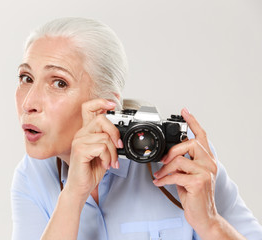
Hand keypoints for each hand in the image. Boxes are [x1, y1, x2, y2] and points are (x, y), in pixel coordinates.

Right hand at [64, 99, 122, 201]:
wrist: (81, 187)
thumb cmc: (90, 170)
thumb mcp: (103, 152)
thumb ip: (107, 140)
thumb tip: (118, 134)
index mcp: (86, 132)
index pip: (88, 108)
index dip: (100, 102)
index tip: (112, 103)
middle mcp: (80, 134)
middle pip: (101, 120)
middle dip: (114, 133)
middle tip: (117, 146)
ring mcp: (78, 141)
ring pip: (104, 137)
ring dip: (112, 152)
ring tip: (109, 161)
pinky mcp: (79, 150)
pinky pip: (101, 147)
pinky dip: (107, 157)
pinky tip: (103, 164)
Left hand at [153, 108, 218, 233]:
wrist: (203, 216)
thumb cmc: (194, 195)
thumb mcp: (189, 175)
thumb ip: (183, 163)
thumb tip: (167, 155)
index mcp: (207, 159)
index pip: (202, 136)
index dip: (193, 122)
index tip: (184, 111)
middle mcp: (210, 163)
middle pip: (189, 144)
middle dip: (172, 151)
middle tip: (163, 161)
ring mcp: (206, 172)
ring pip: (179, 160)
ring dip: (165, 169)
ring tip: (159, 176)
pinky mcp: (199, 182)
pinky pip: (175, 175)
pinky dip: (164, 179)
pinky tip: (159, 183)